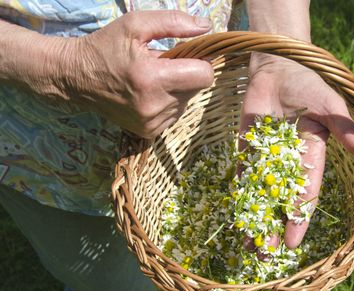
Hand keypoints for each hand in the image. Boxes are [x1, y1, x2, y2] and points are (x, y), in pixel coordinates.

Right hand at [54, 11, 213, 137]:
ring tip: (151, 79)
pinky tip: (148, 93)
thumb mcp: (135, 25)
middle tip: (161, 64)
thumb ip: (174, 22)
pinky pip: (174, 115)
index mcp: (152, 78)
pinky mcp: (149, 132)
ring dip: (176, 89)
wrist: (75, 77)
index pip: (204, 76)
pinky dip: (167, 103)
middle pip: (196, 88)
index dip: (200, 62)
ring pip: (186, 102)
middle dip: (185, 73)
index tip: (185, 54)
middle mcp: (154, 106)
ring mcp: (151, 123)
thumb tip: (207, 27)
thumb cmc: (106, 46)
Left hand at [241, 53, 353, 248]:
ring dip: (254, 216)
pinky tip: (235, 214)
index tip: (292, 242)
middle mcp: (289, 162)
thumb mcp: (331, 106)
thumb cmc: (311, 82)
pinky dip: (239, 194)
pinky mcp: (247, 147)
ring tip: (246, 244)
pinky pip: (243, 174)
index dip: (299, 218)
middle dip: (273, 226)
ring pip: (260, 193)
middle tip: (264, 254)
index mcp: (313, 156)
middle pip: (281, 200)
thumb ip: (347, 131)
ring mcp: (267, 156)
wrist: (279, 63)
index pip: (305, 194)